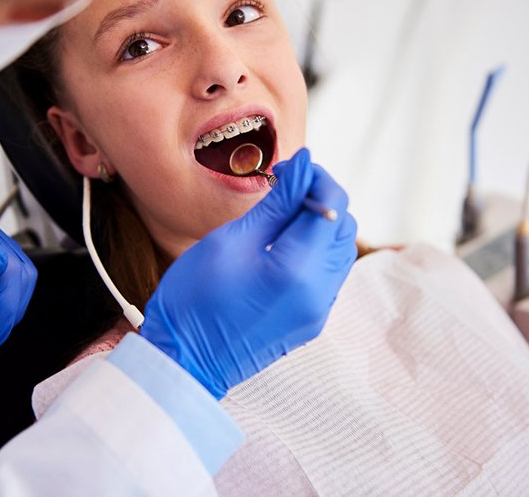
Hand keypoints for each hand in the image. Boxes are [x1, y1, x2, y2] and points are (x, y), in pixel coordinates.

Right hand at [141, 148, 356, 397]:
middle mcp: (319, 291)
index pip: (332, 204)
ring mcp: (318, 309)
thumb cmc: (195, 298)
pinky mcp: (311, 319)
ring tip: (281, 216)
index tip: (286, 169)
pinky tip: (284, 245)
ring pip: (340, 249)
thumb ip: (277, 203)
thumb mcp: (232, 241)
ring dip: (319, 223)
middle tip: (283, 189)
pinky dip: (316, 249)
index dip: (314, 177)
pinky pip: (329, 273)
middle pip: (343, 226)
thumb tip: (305, 166)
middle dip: (319, 198)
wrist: (185, 361)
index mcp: (299, 268)